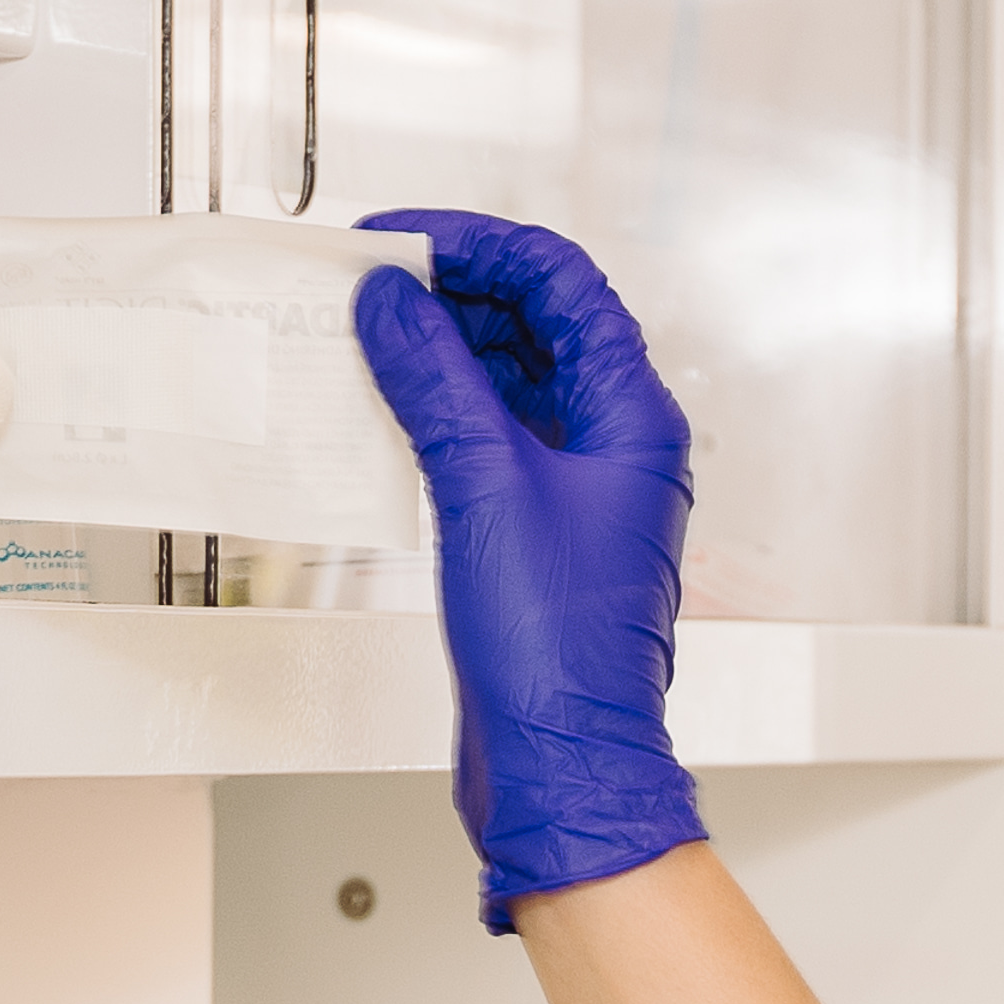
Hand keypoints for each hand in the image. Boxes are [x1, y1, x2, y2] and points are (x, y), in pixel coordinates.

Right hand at [354, 208, 700, 929]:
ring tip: (369, 338)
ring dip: (442, 351)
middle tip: (373, 283)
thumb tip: (395, 302)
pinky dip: (438, 411)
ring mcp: (579, 487)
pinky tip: (386, 410)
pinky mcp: (537, 529)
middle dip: (454, 292)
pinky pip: (489, 438)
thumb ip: (437, 381)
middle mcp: (616, 442)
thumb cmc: (559, 651)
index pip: (562, 282)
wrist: (561, 763)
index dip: (480, 245)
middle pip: (538, 322)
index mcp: (634, 415)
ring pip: (510, 379)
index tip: (403, 240)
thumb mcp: (484, 487)